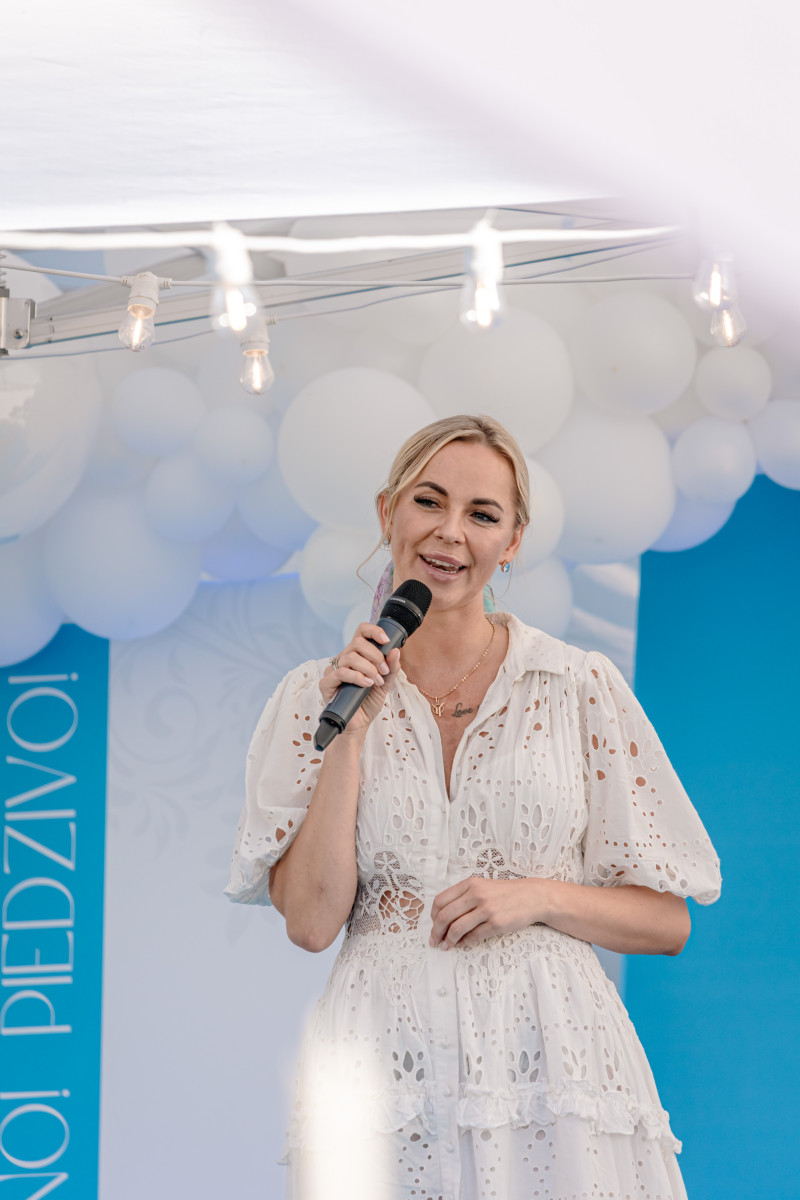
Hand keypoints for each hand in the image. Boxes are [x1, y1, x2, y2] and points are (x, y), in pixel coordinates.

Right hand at [320, 622, 401, 737]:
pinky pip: (341, 672)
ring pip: (350, 657)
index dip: (373, 631)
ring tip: (376, 681)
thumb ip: (391, 668)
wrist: (359, 723)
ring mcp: (333, 670)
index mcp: (357, 655)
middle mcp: (343, 659)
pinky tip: (366, 684)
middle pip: (357, 643)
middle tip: (383, 671)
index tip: (386, 640)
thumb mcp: (385, 683)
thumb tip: (395, 651)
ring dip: (368, 668)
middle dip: (375, 655)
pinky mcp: (326, 683)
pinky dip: (357, 677)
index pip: (361, 632)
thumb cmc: (368, 701)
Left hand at [429, 877, 547, 949]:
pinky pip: (473, 937)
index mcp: (470, 884)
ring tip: (446, 946)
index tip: (433, 924)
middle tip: (434, 941)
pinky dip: (465, 943)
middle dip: (436, 932)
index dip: (432, 915)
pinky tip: (463, 944)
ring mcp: (487, 909)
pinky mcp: (497, 924)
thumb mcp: (482, 886)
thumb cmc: (505, 893)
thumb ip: (464, 897)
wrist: (533, 897)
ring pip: (457, 928)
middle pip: (445, 916)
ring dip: (448, 940)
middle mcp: (476, 895)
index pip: (440, 900)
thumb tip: (443, 917)